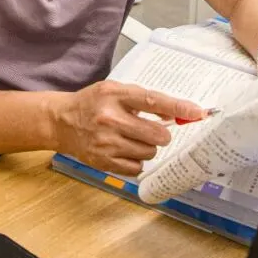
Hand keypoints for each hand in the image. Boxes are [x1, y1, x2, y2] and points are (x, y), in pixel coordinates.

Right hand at [50, 81, 204, 176]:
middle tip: (150, 130)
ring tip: (130, 138)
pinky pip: (136, 167)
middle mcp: (110, 119)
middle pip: (156, 134)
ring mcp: (106, 143)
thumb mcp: (113, 90)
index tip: (197, 112)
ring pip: (149, 152)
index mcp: (114, 95)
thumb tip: (172, 114)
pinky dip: (135, 160)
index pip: (152, 101)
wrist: (60, 121)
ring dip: (146, 147)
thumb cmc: (91, 103)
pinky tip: (122, 149)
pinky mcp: (103, 162)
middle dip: (160, 134)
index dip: (177, 107)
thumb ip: (142, 99)